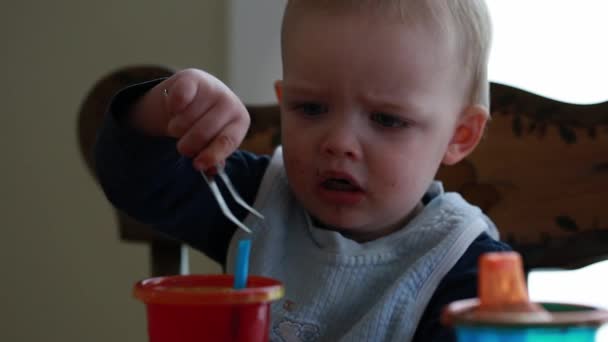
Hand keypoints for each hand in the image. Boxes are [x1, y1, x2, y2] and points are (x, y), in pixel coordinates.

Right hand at [131, 68, 249, 171]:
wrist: (197, 91)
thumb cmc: (208, 122)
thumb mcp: (214, 140)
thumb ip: (214, 156)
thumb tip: (210, 172)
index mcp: (240, 121)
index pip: (227, 141)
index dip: (211, 155)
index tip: (197, 165)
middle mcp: (230, 102)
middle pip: (202, 134)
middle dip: (188, 145)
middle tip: (184, 147)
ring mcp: (212, 88)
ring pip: (184, 121)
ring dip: (176, 129)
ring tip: (181, 125)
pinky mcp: (192, 77)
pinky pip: (176, 102)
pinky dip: (171, 110)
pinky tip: (176, 108)